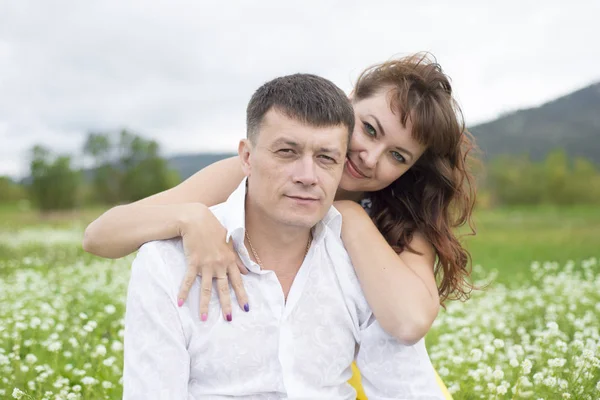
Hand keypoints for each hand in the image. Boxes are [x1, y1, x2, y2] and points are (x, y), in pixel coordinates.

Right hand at [177, 203, 249, 320]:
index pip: (238, 282)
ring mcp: (206, 264)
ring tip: (204, 318)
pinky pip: (188, 280)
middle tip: (229, 319)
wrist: (197, 220)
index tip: (246, 308)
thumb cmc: (214, 229)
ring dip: (205, 304)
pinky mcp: (193, 262)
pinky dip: (183, 292)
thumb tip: (247, 272)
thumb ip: (238, 258)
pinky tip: (180, 303)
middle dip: (226, 305)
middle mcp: (220, 264)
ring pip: (207, 288)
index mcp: (229, 260)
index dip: (242, 295)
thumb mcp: (229, 243)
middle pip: (224, 288)